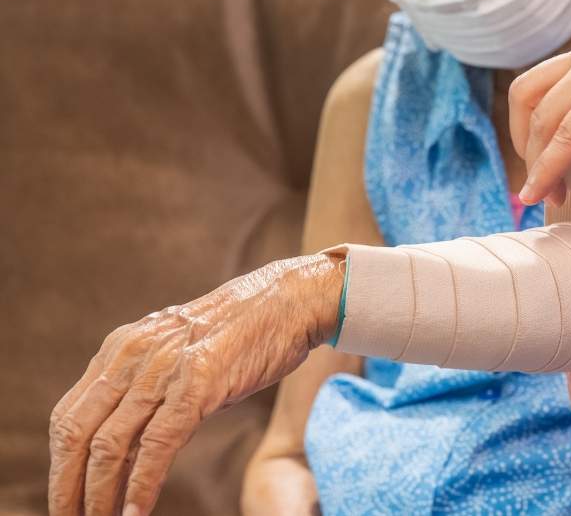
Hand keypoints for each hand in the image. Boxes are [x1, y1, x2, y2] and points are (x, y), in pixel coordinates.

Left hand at [48, 254, 341, 515]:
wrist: (289, 299)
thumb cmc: (241, 330)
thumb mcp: (179, 351)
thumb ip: (150, 384)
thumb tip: (132, 439)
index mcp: (122, 348)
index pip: (69, 416)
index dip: (60, 463)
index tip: (65, 496)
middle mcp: (133, 356)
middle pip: (78, 433)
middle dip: (68, 485)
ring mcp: (165, 369)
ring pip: (111, 444)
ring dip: (100, 494)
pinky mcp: (198, 383)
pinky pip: (157, 445)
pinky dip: (142, 484)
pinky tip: (136, 511)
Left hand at [510, 0, 570, 205]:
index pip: (553, 88)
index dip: (544, 127)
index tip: (554, 166)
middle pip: (528, 98)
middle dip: (526, 143)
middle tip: (543, 183)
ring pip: (538, 117)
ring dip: (535, 159)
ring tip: (543, 194)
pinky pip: (565, 133)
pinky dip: (549, 165)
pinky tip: (544, 190)